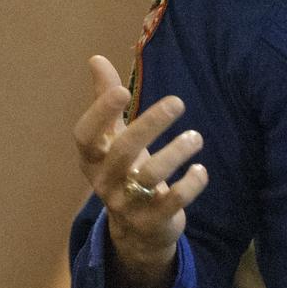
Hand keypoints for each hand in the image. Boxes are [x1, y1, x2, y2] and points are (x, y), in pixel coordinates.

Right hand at [72, 55, 207, 281]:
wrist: (137, 229)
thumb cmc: (126, 170)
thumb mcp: (114, 138)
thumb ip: (106, 100)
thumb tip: (96, 58)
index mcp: (92, 158)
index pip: (85, 135)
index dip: (100, 112)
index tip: (124, 90)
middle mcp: (105, 181)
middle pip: (123, 151)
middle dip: (150, 124)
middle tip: (178, 102)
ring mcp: (127, 204)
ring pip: (150, 176)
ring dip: (176, 152)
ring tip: (196, 136)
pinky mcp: (153, 221)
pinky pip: (172, 202)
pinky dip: (190, 185)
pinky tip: (201, 169)